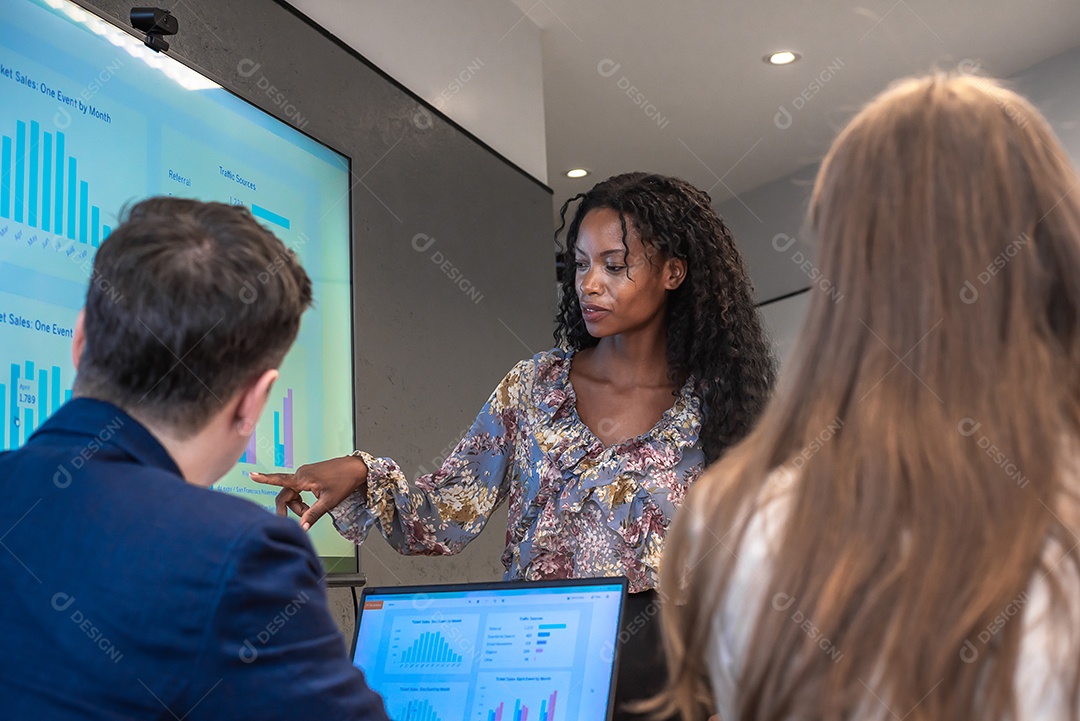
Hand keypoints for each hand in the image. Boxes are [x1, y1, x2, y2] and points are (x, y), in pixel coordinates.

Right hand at [251, 455, 367, 530]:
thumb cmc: (344, 481)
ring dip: (299, 504)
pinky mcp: (310, 474)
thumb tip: (302, 527)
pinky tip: (315, 501)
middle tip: (304, 519)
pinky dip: (304, 498)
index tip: (252, 475)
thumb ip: (313, 514)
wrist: (357, 468)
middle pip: (286, 495)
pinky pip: (300, 488)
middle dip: (293, 508)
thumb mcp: (329, 501)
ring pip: (293, 493)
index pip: (279, 480)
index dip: (264, 479)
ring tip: (313, 510)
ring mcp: (305, 473)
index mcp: (303, 479)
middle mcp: (301, 474)